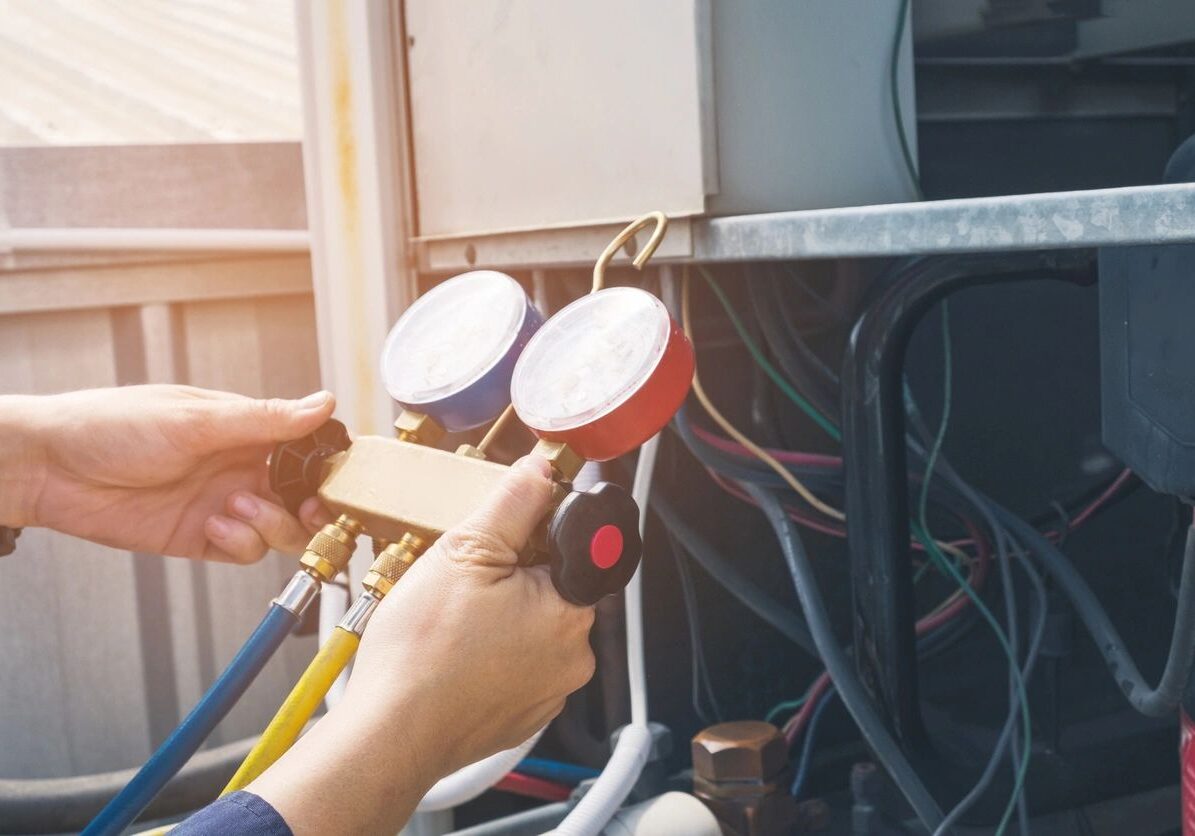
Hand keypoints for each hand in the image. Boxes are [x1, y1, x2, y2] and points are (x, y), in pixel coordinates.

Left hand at [0, 385, 336, 561]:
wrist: (50, 469)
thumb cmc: (111, 426)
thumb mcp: (196, 419)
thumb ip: (264, 419)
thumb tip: (322, 402)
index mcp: (244, 429)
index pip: (304, 448)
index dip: (326, 465)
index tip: (337, 478)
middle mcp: (239, 466)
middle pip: (301, 495)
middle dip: (312, 506)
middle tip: (308, 508)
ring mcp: (222, 503)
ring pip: (280, 527)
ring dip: (271, 523)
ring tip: (238, 508)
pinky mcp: (200, 537)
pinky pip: (244, 551)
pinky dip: (240, 542)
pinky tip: (213, 525)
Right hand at [250, 456, 595, 834]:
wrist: (388, 734)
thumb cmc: (421, 655)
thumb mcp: (464, 551)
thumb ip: (512, 503)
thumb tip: (541, 470)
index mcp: (570, 612)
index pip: (578, 551)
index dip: (539, 535)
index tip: (506, 538)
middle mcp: (574, 657)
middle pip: (554, 588)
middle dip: (514, 575)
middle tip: (466, 580)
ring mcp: (549, 692)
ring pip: (532, 628)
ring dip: (500, 615)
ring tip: (452, 619)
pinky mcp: (522, 716)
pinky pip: (515, 667)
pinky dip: (490, 655)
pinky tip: (453, 650)